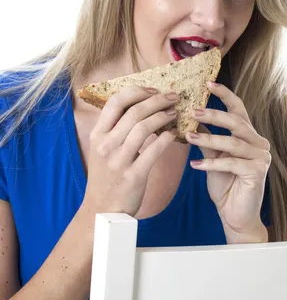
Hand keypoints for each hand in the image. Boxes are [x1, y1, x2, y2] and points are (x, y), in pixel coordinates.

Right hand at [81, 87, 178, 215]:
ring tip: (175, 113)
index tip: (154, 89)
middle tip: (173, 97)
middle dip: (157, 100)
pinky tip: (174, 134)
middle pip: (134, 111)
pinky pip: (154, 150)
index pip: (115, 102)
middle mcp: (106, 145)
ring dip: (164, 116)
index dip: (137, 91)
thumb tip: (141, 107)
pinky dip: (167, 138)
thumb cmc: (107, 177)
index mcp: (98, 135)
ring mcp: (119, 160)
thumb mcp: (103, 149)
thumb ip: (117, 130)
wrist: (102, 210)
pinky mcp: (133, 175)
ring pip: (144, 127)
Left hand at [186, 81, 270, 242]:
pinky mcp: (257, 172)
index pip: (238, 109)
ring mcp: (261, 157)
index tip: (207, 83)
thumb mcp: (212, 157)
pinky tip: (195, 166)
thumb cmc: (225, 185)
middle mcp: (258, 142)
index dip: (224, 95)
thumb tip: (190, 118)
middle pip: (236, 122)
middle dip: (213, 115)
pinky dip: (212, 164)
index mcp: (248, 135)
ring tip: (188, 138)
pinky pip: (232, 163)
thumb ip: (206, 138)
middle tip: (192, 111)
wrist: (235, 215)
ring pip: (233, 142)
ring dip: (208, 139)